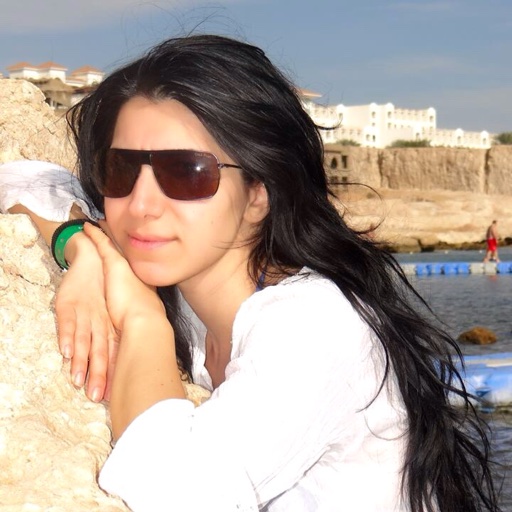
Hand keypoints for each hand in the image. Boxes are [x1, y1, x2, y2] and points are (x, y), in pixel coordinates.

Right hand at [55, 230, 118, 401]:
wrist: (95, 259)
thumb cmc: (109, 289)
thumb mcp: (119, 309)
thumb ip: (125, 331)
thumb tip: (140, 357)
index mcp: (114, 324)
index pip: (116, 352)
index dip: (115, 372)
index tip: (114, 394)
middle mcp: (102, 322)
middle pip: (100, 351)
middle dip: (99, 374)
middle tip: (96, 396)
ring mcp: (86, 314)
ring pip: (84, 340)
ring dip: (81, 361)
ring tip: (77, 380)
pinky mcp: (69, 306)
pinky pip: (68, 323)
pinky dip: (68, 337)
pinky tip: (66, 352)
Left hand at [83, 222, 165, 333]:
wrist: (145, 322)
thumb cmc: (146, 324)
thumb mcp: (146, 316)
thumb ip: (143, 315)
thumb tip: (145, 323)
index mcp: (145, 285)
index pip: (135, 268)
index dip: (131, 258)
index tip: (129, 251)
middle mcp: (138, 271)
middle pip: (127, 253)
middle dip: (121, 241)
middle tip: (118, 229)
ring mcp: (127, 266)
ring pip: (115, 244)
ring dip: (108, 233)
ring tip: (102, 222)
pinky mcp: (113, 263)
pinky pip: (102, 244)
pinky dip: (95, 234)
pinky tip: (87, 227)